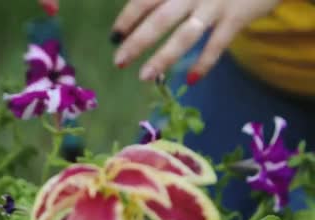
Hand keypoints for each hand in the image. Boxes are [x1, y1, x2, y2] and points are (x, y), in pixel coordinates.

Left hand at [111, 0, 281, 82]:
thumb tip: (142, 11)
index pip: (146, 0)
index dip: (128, 18)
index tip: (114, 36)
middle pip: (160, 20)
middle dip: (137, 42)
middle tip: (119, 61)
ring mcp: (216, 5)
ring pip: (185, 35)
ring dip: (164, 57)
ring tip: (144, 76)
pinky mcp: (237, 17)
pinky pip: (217, 44)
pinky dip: (204, 63)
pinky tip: (190, 79)